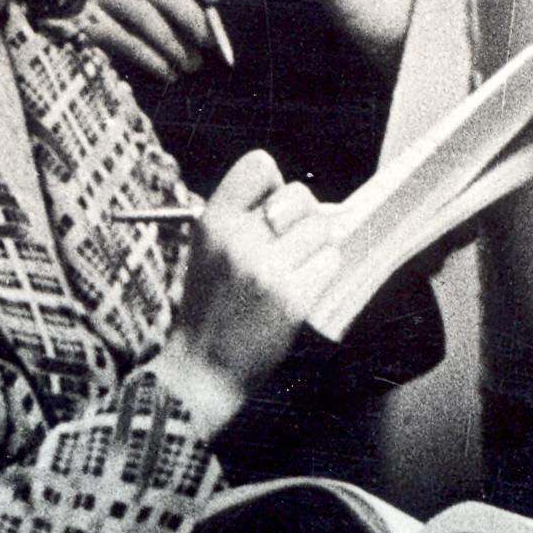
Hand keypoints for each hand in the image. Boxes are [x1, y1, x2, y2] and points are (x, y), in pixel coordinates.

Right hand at [153, 149, 347, 436]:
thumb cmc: (212, 306)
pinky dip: (324, 272)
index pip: (259, 164)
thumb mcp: (208, 250)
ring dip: (317, 247)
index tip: (272, 211)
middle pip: (300, 196)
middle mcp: (237, 239)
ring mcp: (264, 268)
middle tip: (290, 246)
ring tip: (294, 270)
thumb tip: (307, 202)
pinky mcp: (289, 297)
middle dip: (304, 218)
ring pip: (322, 228)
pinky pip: (330, 260)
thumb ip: (245, 219)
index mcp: (213, 221)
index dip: (275, 184)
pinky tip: (303, 287)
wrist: (202, 368)